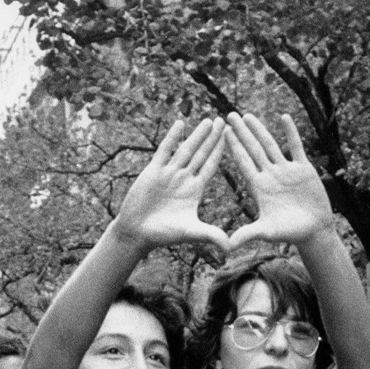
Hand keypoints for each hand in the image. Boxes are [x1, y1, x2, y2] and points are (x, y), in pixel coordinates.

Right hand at [114, 117, 229, 253]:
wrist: (138, 232)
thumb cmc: (164, 234)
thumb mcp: (191, 232)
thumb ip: (211, 236)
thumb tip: (230, 248)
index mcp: (195, 190)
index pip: (211, 166)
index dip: (221, 152)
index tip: (232, 137)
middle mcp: (184, 179)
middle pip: (201, 154)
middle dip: (212, 138)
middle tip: (224, 120)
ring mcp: (169, 173)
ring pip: (186, 149)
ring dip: (196, 135)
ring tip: (208, 120)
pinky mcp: (154, 171)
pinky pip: (165, 150)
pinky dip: (172, 137)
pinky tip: (180, 123)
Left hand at [226, 113, 334, 250]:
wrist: (314, 231)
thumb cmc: (289, 233)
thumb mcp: (267, 232)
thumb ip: (248, 235)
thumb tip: (227, 246)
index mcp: (259, 187)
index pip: (243, 162)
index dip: (234, 147)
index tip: (223, 132)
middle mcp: (270, 176)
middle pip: (253, 149)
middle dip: (242, 133)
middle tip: (229, 115)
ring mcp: (286, 171)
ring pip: (270, 145)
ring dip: (260, 130)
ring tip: (248, 115)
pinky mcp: (303, 169)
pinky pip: (296, 147)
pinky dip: (291, 133)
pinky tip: (283, 117)